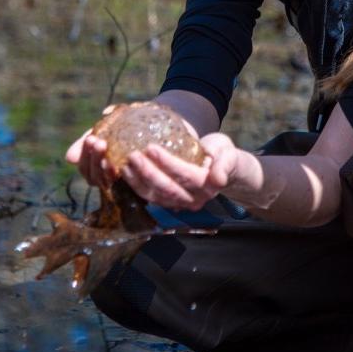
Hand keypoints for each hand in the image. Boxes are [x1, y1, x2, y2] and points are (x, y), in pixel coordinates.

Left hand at [120, 132, 241, 210]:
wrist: (222, 168)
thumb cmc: (223, 155)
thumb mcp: (227, 153)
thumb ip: (223, 164)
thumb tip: (217, 179)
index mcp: (207, 186)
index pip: (184, 176)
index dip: (167, 163)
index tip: (151, 147)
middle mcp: (193, 199)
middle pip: (167, 188)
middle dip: (147, 172)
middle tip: (133, 155)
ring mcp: (180, 204)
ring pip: (155, 196)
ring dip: (138, 181)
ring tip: (125, 164)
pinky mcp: (169, 203)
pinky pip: (150, 196)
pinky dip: (136, 186)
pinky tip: (125, 172)